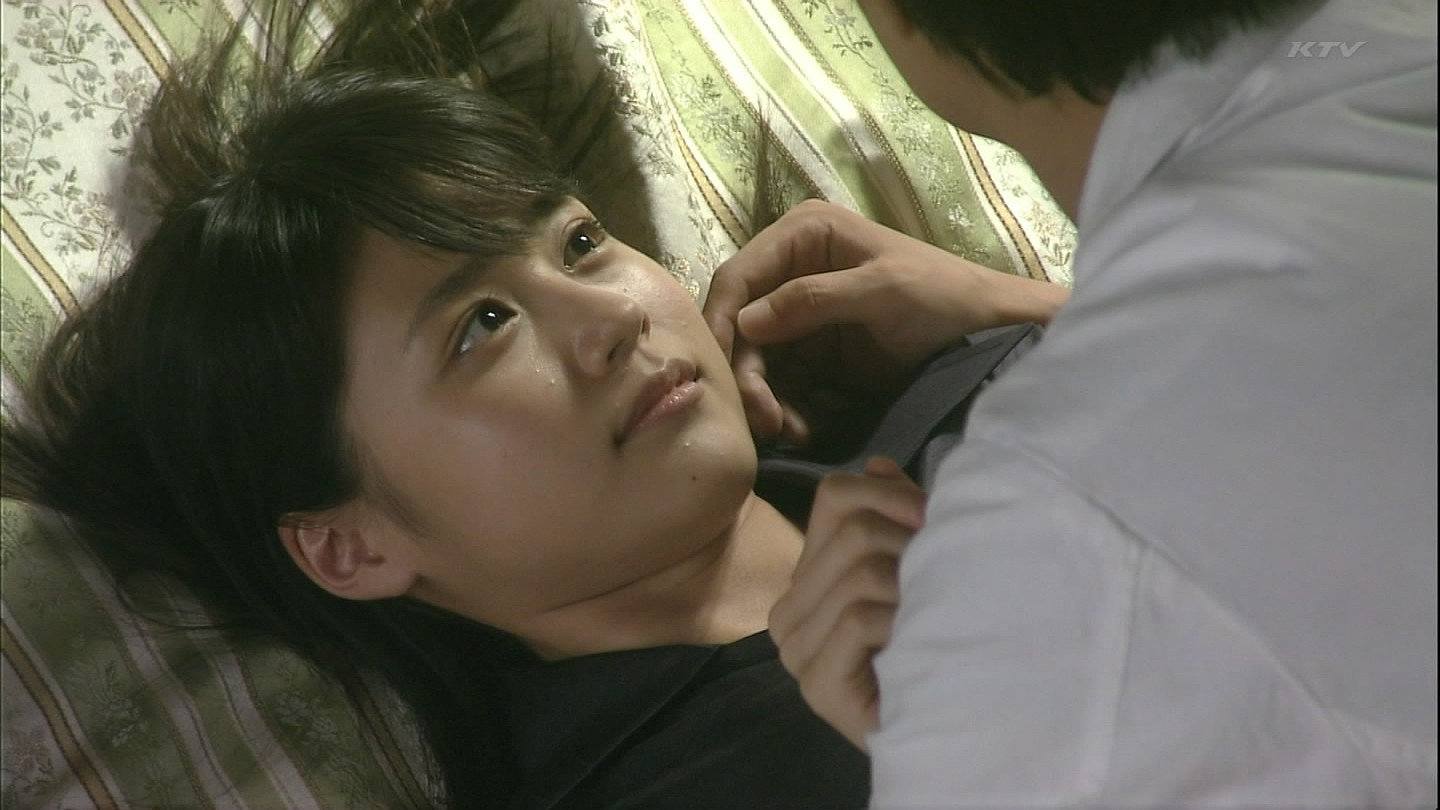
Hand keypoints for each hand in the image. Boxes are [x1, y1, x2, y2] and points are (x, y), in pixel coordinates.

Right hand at [704, 200, 1067, 445]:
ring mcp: (801, 317)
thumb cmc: (945, 296)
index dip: (719, 322)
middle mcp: (792, 271)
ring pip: (757, 362)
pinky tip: (803, 429)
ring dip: (765, 400)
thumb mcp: (883, 290)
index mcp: (804, 235)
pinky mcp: (816, 356)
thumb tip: (746, 322)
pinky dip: (786, 410)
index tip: (717, 371)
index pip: (738, 276)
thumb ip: (814, 300)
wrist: (992, 334)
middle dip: (747, 375)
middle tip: (764, 419)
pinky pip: (783, 386)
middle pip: (740, 326)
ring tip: (789, 431)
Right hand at [769, 457, 924, 751]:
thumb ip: (893, 519)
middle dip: (911, 543)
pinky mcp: (816, 684)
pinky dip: (900, 622)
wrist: (944, 733)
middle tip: (953, 569)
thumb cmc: (930, 648)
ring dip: (913, 586)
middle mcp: (787, 611)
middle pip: (852, 532)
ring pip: (858, 573)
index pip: (835, 496)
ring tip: (938, 609)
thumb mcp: (912, 571)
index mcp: (804, 578)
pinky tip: (919, 641)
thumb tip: (878, 463)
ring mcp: (795, 651)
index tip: (937, 517)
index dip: (891, 494)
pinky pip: (859, 619)